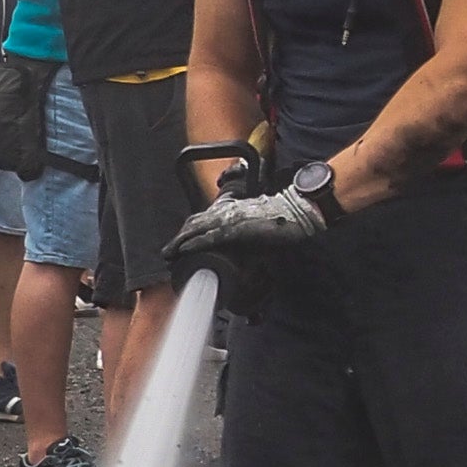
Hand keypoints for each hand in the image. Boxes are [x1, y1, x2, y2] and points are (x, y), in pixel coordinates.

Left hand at [170, 169, 337, 270]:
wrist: (300, 210)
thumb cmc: (285, 219)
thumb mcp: (261, 227)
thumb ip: (248, 238)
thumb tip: (246, 256)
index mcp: (232, 210)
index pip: (202, 220)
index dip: (187, 232)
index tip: (178, 244)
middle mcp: (228, 211)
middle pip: (195, 223)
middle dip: (178, 238)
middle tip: (167, 252)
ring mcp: (231, 219)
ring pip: (197, 229)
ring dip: (180, 242)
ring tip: (168, 254)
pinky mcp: (238, 228)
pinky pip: (211, 237)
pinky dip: (195, 243)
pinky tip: (183, 250)